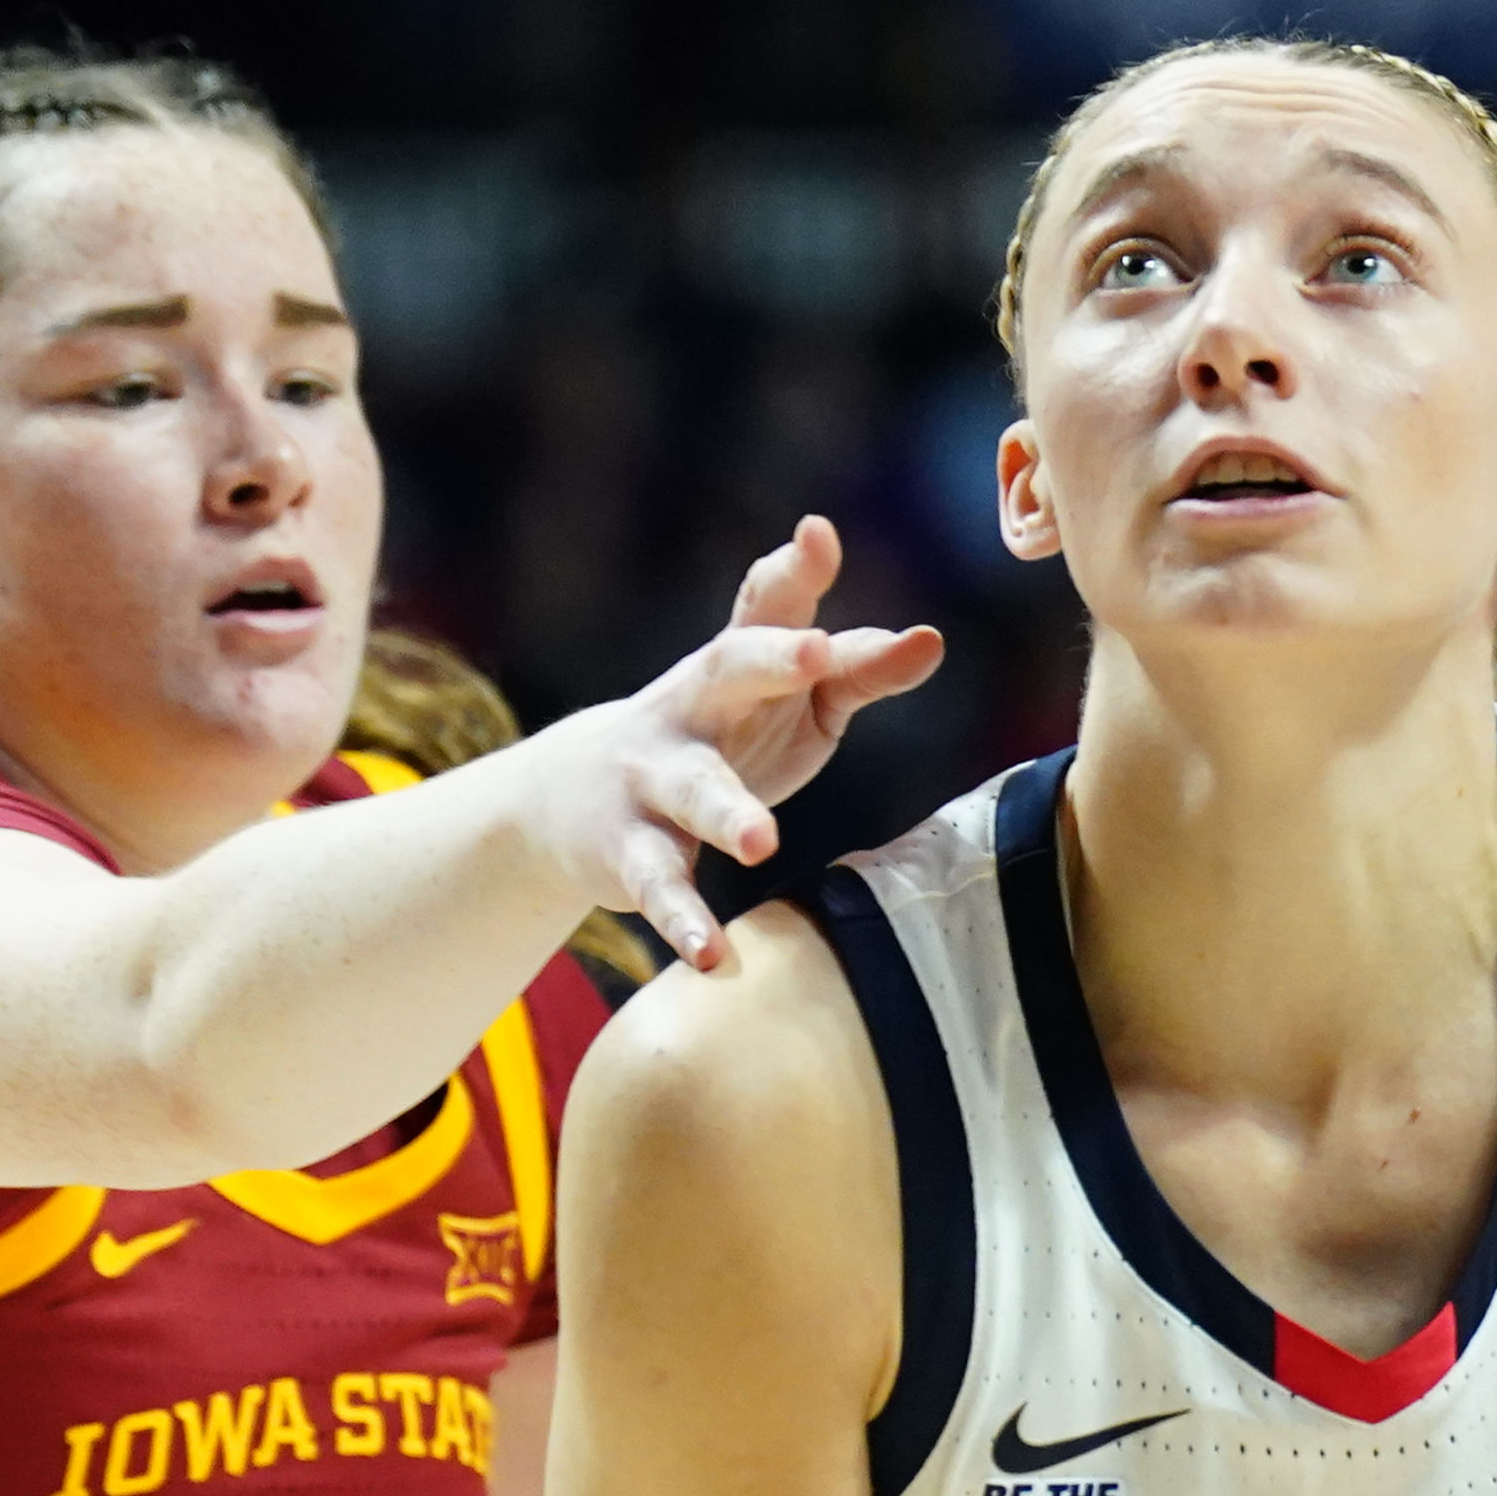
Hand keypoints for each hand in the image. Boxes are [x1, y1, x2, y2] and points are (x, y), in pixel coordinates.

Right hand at [527, 515, 945, 966]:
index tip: (818, 536)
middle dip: (773, 659)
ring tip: (761, 842)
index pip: (765, 607)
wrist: (563, 801)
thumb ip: (854, 671)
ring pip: (690, 791)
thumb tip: (932, 639)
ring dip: (726, 812)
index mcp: (731, 664)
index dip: (794, 574)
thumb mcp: (779, 702)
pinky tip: (713, 958)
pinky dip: (685, 923)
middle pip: (726, 669)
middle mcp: (689, 707)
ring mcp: (650, 778)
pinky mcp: (627, 850)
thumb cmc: (712, 738)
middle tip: (820, 654)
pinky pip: (659, 886)